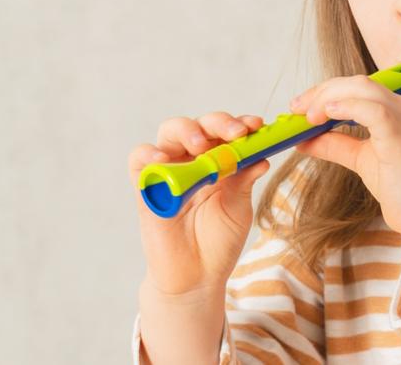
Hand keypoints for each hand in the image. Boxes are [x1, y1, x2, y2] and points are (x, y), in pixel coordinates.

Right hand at [128, 112, 271, 297]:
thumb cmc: (219, 240)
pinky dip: (148, 153)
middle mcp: (193, 159)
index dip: (240, 124)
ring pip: (170, 133)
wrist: (196, 276)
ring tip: (201, 145)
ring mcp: (169, 170)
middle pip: (200, 125)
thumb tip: (261, 156)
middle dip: (218, 123)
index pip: (226, 132)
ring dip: (187, 131)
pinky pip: (139, 160)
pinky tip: (162, 159)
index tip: (257, 126)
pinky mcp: (146, 186)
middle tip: (235, 133)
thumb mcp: (238, 208)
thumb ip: (244, 180)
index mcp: (218, 160)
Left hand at [289, 74, 400, 243]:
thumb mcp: (360, 159)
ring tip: (307, 116)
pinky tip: (326, 115)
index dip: (325, 92)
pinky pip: (373, 110)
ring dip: (328, 98)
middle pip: (356, 83)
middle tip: (296, 109)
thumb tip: (304, 139)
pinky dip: (347, 107)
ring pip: (362, 89)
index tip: (300, 107)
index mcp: (397, 110)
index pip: (357, 87)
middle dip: (321, 91)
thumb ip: (335, 145)